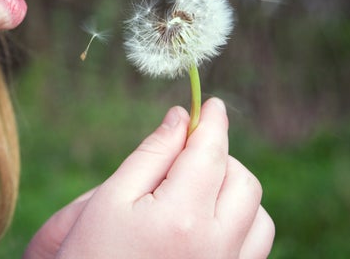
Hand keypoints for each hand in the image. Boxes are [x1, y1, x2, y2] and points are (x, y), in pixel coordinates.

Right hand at [24, 98, 274, 258]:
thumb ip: (151, 155)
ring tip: (194, 190)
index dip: (213, 122)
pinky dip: (241, 222)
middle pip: (242, 180)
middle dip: (219, 157)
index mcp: (182, 217)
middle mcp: (217, 246)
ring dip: (233, 190)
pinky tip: (205, 222)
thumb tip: (179, 117)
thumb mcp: (111, 200)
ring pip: (257, 213)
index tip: (212, 105)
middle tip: (186, 155)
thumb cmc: (92, 254)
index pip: (211, 152)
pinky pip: (256, 245)